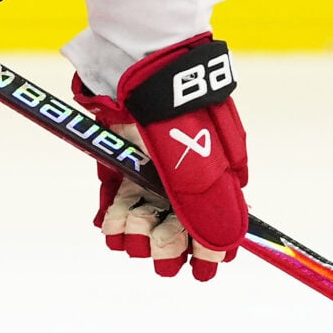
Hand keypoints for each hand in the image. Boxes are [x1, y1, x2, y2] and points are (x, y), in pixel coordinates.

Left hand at [73, 34, 246, 280]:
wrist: (138, 59)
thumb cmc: (178, 109)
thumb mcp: (199, 164)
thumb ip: (208, 209)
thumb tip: (225, 249)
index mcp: (217, 175)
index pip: (216, 224)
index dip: (207, 252)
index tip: (198, 273)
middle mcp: (184, 175)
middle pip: (176, 226)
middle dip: (165, 243)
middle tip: (153, 245)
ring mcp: (151, 167)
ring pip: (144, 216)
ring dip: (134, 230)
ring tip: (125, 229)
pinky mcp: (120, 157)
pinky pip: (116, 197)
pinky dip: (112, 215)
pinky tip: (107, 224)